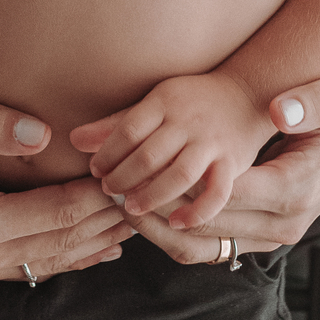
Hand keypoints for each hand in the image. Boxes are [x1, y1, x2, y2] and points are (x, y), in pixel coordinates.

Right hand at [0, 91, 136, 289]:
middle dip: (105, 223)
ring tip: (135, 222)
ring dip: (90, 244)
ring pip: (44, 263)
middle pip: (57, 245)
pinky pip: (22, 267)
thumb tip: (45, 134)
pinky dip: (61, 257)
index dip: (97, 197)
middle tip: (152, 200)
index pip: (53, 215)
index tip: (134, 177)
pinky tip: (92, 249)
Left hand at [69, 71, 273, 228]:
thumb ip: (116, 123)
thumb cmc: (190, 102)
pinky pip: (217, 192)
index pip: (128, 130)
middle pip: (149, 154)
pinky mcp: (232, 163)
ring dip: (152, 195)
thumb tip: (74, 140)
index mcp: (165, 101)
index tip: (95, 170)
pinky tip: (177, 223)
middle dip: (123, 177)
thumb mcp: (154, 103)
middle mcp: (188, 121)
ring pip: (179, 174)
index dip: (107, 154)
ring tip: (132, 208)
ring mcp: (211, 143)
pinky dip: (197, 211)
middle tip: (108, 191)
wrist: (244, 95)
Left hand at [123, 63, 319, 263]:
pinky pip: (213, 245)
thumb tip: (281, 111)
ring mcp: (274, 234)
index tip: (133, 171)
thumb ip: (313, 100)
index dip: (175, 187)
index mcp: (296, 189)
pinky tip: (145, 205)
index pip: (222, 198)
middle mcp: (284, 223)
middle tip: (109, 185)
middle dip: (154, 210)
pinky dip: (176, 231)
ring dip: (157, 227)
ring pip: (204, 247)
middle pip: (206, 230)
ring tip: (116, 197)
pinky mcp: (264, 234)